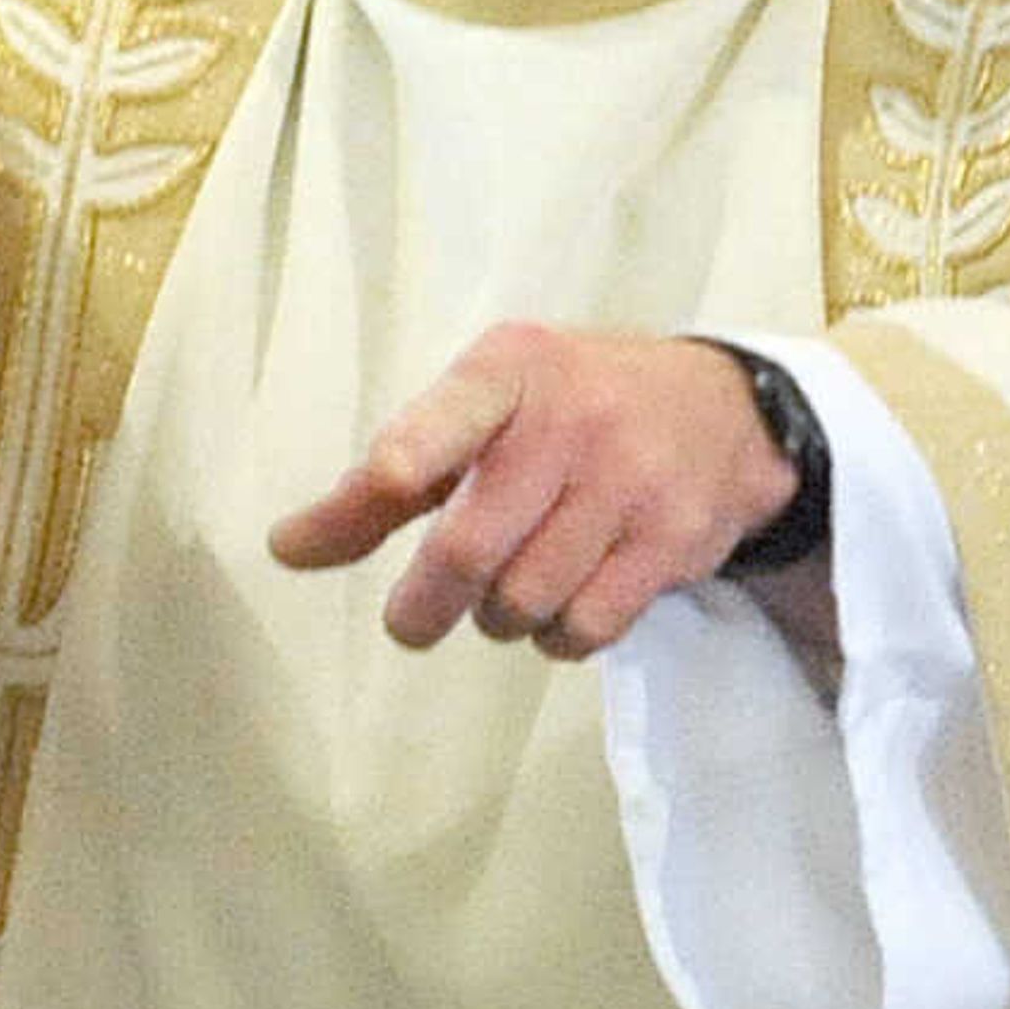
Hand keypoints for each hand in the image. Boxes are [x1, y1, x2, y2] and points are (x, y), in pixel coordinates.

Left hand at [265, 324, 805, 658]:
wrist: (724, 410)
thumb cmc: (566, 411)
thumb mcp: (479, 412)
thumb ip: (382, 485)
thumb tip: (286, 550)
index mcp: (509, 370)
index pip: (453, 415)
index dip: (409, 458)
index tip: (383, 482)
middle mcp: (572, 419)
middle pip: (470, 547)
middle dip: (424, 605)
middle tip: (411, 620)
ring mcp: (630, 481)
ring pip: (523, 600)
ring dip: (497, 619)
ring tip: (507, 589)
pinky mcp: (673, 541)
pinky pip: (586, 628)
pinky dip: (555, 638)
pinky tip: (562, 604)